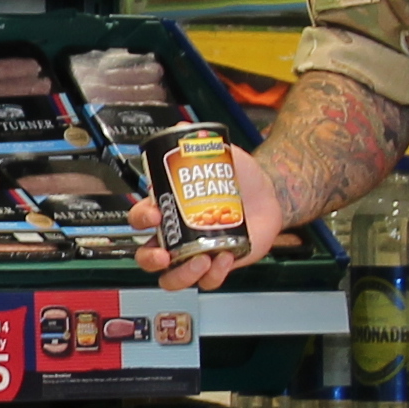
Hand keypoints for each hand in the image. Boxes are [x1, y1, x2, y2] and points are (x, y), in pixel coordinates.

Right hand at [139, 158, 308, 291]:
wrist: (268, 192)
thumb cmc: (236, 177)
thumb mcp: (216, 155)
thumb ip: (199, 143)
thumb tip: (181, 126)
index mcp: (168, 209)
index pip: (140, 220)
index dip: (141, 219)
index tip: (153, 214)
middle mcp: (177, 236)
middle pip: (148, 257)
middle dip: (150, 259)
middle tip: (163, 254)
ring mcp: (196, 253)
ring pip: (173, 278)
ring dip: (181, 275)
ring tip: (201, 261)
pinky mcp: (218, 266)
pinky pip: (209, 280)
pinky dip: (214, 274)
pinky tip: (224, 257)